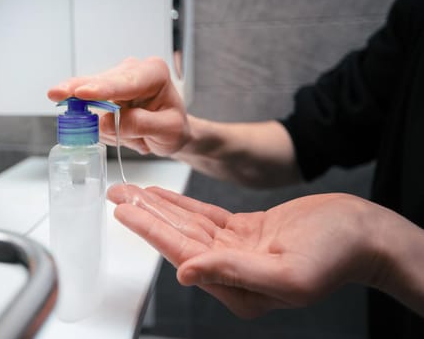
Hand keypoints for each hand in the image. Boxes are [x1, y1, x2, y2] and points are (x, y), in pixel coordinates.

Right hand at [48, 57, 189, 155]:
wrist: (171, 131)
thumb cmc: (174, 128)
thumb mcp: (166, 131)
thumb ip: (138, 125)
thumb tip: (105, 123)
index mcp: (154, 73)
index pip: (126, 82)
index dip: (102, 88)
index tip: (82, 92)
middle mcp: (133, 70)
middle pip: (100, 81)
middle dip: (78, 90)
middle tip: (54, 94)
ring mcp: (116, 79)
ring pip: (89, 91)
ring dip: (92, 116)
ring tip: (127, 137)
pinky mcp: (104, 90)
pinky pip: (88, 104)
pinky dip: (92, 120)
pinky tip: (110, 131)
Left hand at [107, 184, 385, 318]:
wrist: (362, 233)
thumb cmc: (335, 254)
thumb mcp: (287, 271)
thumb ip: (234, 273)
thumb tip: (185, 272)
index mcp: (238, 290)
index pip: (183, 255)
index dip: (151, 231)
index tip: (125, 210)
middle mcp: (232, 273)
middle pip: (179, 239)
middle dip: (147, 216)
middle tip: (119, 194)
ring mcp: (237, 251)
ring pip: (189, 226)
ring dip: (160, 207)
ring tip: (132, 191)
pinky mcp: (246, 233)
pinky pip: (206, 217)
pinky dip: (184, 205)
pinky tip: (164, 195)